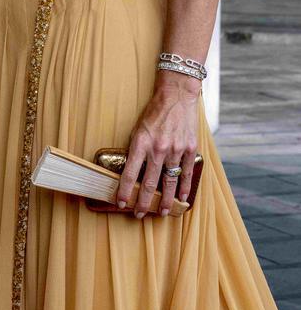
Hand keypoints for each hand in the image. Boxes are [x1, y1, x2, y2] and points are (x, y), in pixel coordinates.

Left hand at [116, 71, 200, 217]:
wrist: (177, 95)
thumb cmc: (154, 112)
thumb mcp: (138, 128)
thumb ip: (136, 149)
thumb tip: (132, 171)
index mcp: (141, 143)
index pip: (129, 173)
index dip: (124, 190)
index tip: (121, 202)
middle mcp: (158, 149)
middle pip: (149, 183)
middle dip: (143, 202)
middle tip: (138, 214)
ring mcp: (175, 150)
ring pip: (169, 182)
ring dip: (164, 201)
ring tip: (161, 212)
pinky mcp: (189, 149)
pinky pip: (186, 174)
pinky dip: (184, 188)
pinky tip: (182, 199)